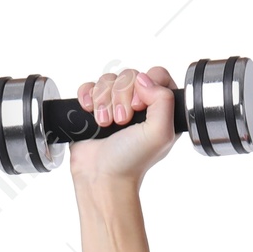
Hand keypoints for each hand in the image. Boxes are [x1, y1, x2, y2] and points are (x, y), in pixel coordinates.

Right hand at [69, 65, 177, 183]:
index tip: (138, 107)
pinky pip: (90, 85)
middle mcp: (139, 106)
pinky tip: (90, 112)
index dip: (146, 85)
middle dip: (120, 96)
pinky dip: (87, 96)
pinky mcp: (95, 107)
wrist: (101, 176)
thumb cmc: (131, 161)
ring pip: (108, 79)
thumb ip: (165, 100)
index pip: (157, 75)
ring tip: (104, 124)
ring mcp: (116, 105)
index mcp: (161, 111)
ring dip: (103, 101)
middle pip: (130, 75)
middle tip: (121, 121)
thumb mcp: (161, 134)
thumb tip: (144, 79)